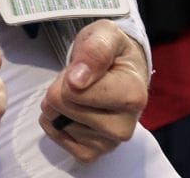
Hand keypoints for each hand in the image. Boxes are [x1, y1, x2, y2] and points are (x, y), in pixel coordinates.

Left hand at [39, 20, 150, 162]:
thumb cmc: (112, 52)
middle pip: (63, 106)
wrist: (120, 71)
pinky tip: (72, 112)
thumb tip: (77, 81)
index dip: (68, 75)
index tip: (84, 68)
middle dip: (61, 89)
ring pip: (59, 122)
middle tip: (80, 81)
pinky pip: (58, 139)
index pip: (75, 91)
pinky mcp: (92, 154)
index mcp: (133, 95)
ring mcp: (108, 144)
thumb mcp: (106, 34)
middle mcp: (125, 126)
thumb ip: (95, 51)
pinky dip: (56, 123)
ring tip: (80, 95)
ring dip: (59, 105)